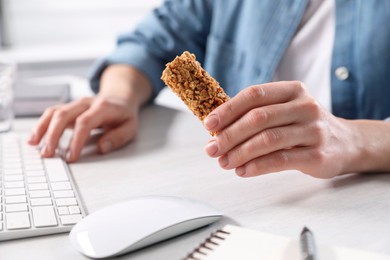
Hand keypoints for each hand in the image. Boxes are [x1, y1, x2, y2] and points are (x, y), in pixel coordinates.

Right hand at [28, 96, 139, 161]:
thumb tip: (102, 148)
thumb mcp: (131, 127)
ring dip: (42, 129)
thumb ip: (118, 137)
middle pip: (64, 115)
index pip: (85, 122)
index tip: (71, 157)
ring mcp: (76, 104)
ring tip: (34, 145)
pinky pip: (52, 113)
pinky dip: (41, 125)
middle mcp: (86, 103)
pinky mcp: (69, 107)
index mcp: (103, 107)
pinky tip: (34, 138)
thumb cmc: (124, 115)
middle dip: (53, 135)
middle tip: (48, 154)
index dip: (76, 140)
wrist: (120, 97)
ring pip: (55, 112)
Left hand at [203, 81, 361, 178]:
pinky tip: (242, 171)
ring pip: (268, 140)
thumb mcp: (285, 110)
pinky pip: (281, 160)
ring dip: (240, 153)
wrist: (346, 143)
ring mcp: (313, 130)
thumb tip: (216, 128)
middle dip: (229, 135)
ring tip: (224, 162)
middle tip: (212, 149)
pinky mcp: (317, 154)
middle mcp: (305, 106)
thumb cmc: (304, 126)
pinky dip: (257, 166)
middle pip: (258, 118)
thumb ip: (257, 113)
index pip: (254, 94)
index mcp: (292, 90)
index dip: (228, 109)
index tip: (209, 125)